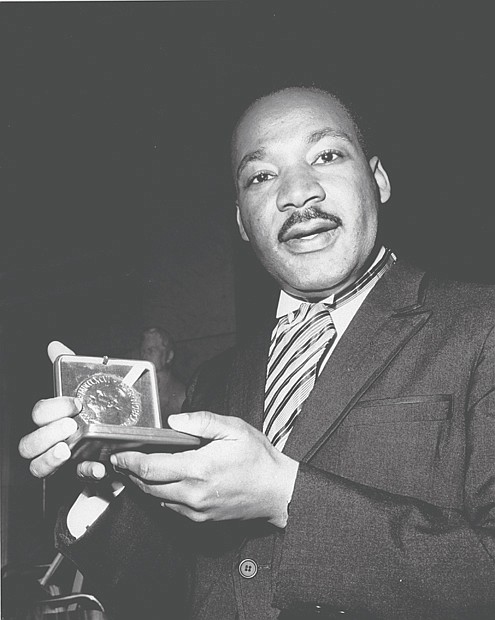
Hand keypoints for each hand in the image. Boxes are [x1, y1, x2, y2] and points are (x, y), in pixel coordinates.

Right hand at [18, 341, 106, 480]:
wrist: (120, 430)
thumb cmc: (92, 409)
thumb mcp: (83, 386)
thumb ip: (68, 367)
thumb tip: (55, 346)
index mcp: (50, 419)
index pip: (39, 414)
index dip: (53, 408)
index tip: (75, 403)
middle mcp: (49, 441)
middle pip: (28, 444)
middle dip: (46, 435)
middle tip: (69, 426)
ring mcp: (61, 459)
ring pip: (38, 466)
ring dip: (50, 459)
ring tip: (67, 450)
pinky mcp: (78, 472)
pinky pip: (76, 478)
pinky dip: (86, 473)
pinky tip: (98, 468)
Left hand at [111, 411, 299, 527]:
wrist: (276, 491)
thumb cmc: (258, 458)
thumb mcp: (234, 429)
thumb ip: (202, 421)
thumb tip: (174, 420)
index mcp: (198, 468)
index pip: (150, 467)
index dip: (129, 461)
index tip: (119, 455)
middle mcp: (193, 492)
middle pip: (147, 486)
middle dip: (130, 473)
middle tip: (122, 461)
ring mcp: (196, 509)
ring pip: (157, 498)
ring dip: (144, 485)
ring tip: (139, 470)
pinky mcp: (201, 518)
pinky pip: (171, 508)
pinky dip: (161, 495)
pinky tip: (164, 483)